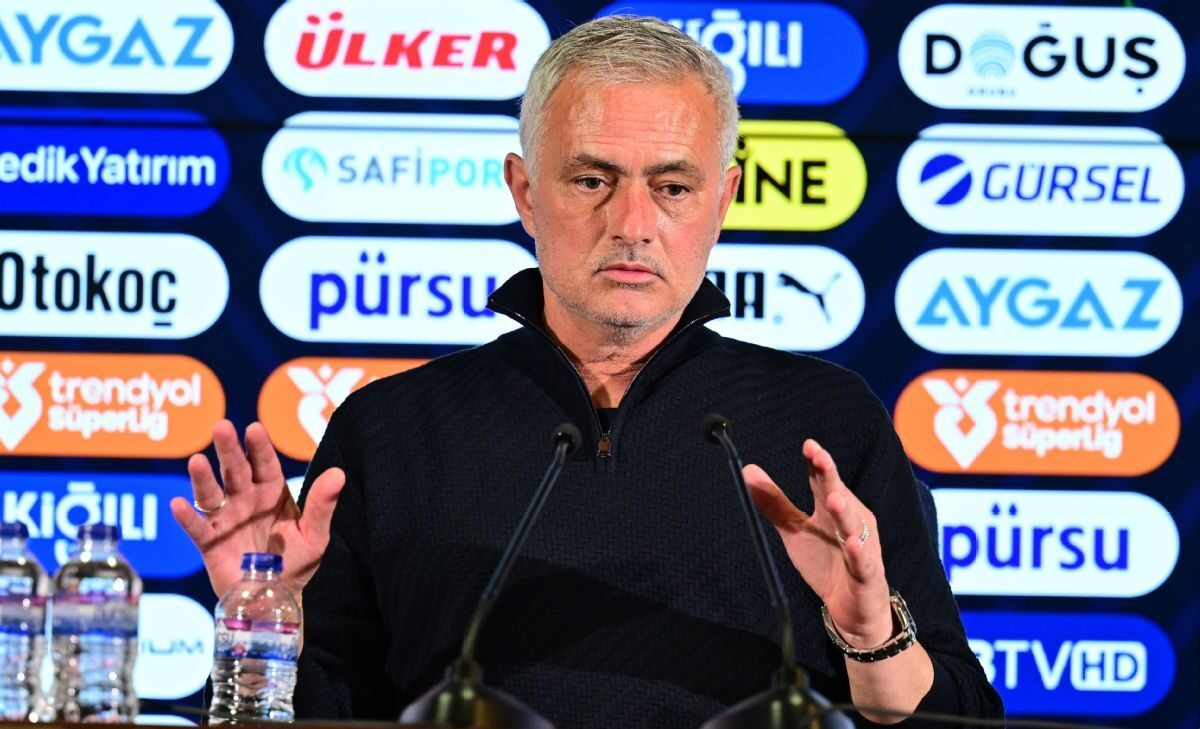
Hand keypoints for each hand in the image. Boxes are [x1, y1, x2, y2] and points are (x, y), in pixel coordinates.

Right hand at [169, 420, 345, 599]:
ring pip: (211, 494)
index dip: (260, 447)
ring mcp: (227, 520)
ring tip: (196, 462)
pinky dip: (187, 518)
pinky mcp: (211, 544)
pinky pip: (197, 529)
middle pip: (235, 471)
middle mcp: (246, 501)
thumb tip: (338, 473)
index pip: (265, 464)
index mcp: (272, 493)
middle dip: (229, 449)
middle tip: (221, 427)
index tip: (255, 429)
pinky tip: (178, 504)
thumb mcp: (314, 535)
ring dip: (202, 478)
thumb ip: (322, 505)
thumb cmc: (296, 563)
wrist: (276, 599)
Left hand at [743, 439, 892, 647]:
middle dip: (830, 476)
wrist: (851, 608)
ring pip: (852, 526)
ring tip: (832, 497)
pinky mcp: (867, 573)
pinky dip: (858, 553)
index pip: (824, 480)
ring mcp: (861, 547)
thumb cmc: (826, 562)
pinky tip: (852, 545)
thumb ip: (774, 502)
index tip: (807, 445)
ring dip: (843, 511)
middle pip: (838, 495)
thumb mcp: (795, 531)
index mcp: (833, 508)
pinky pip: (862, 562)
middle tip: (819, 456)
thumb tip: (748, 470)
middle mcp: (850, 521)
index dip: (817, 462)